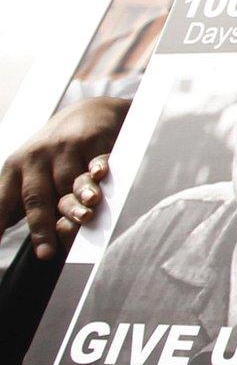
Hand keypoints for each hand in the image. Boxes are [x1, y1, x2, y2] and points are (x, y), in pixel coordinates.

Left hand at [1, 96, 129, 259]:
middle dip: (41, 225)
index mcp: (15, 170)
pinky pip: (95, 158)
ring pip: (69, 181)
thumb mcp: (35, 174)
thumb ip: (32, 204)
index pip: (3, 202)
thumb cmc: (59, 154)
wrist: (86, 113)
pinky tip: (100, 174)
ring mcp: (62, 148)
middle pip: (36, 196)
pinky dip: (98, 166)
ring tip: (84, 216)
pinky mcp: (89, 139)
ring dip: (77, 199)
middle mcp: (35, 159)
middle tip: (46, 251)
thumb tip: (49, 238)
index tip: (4, 245)